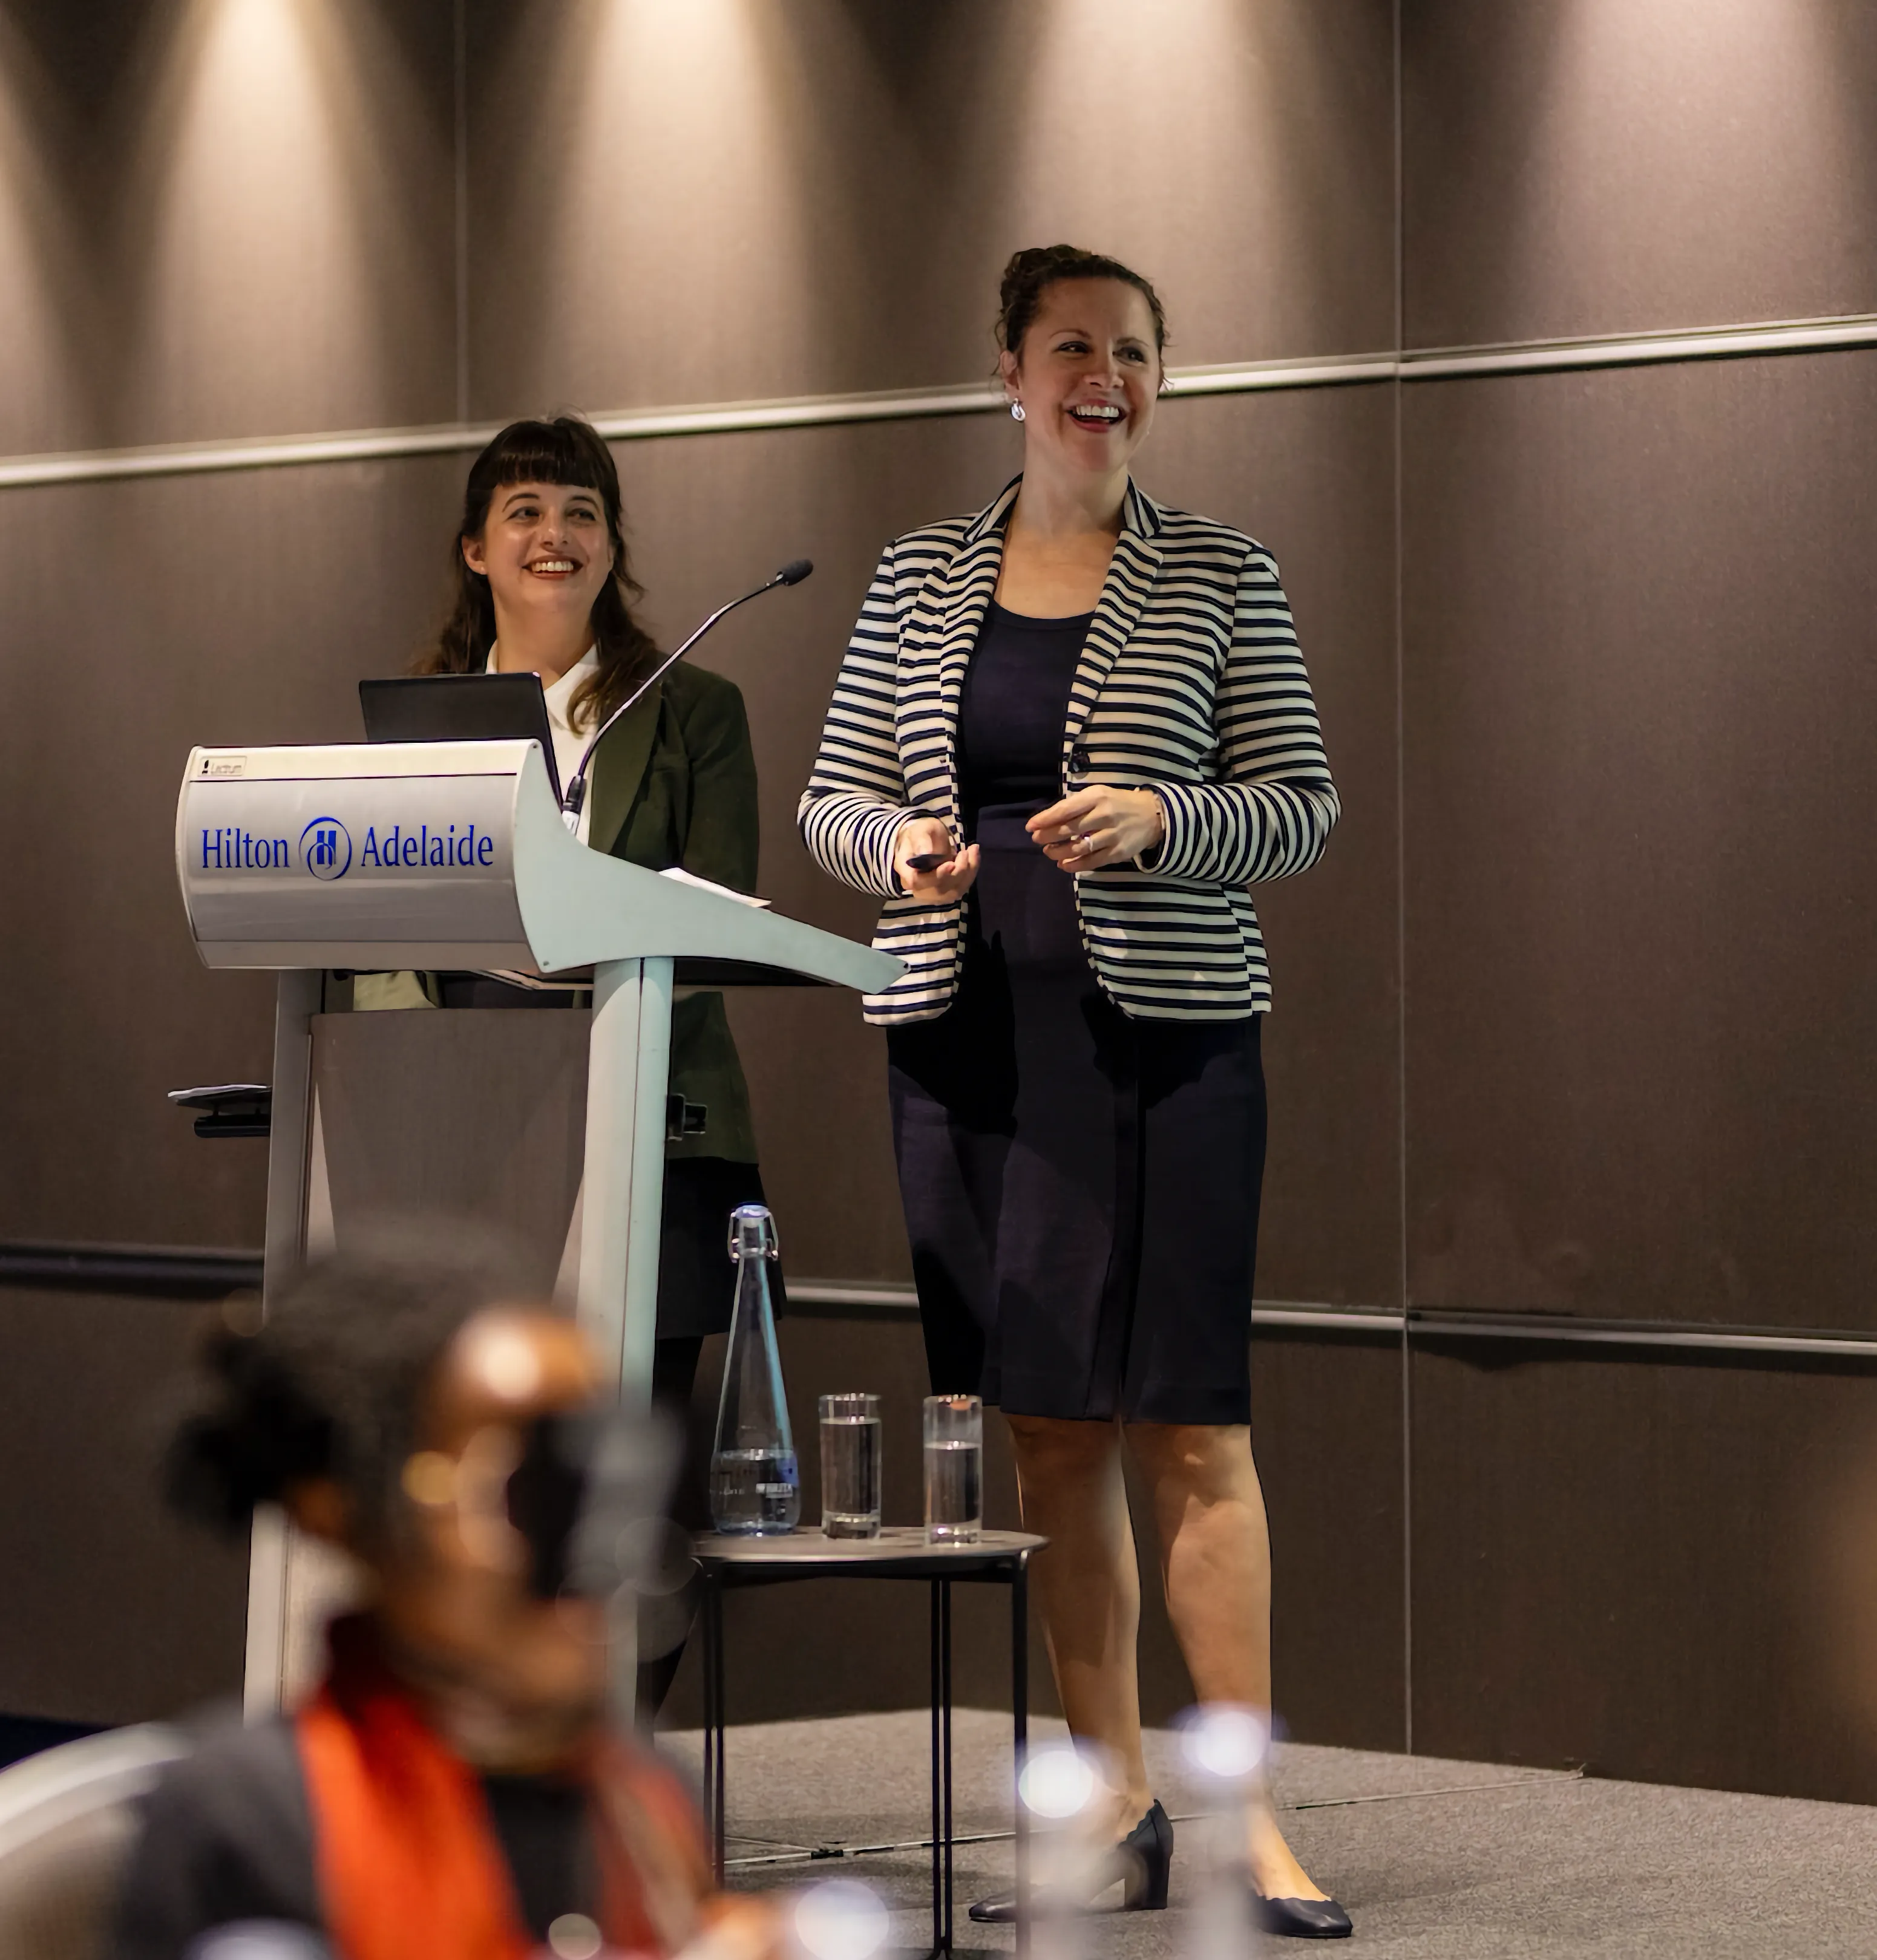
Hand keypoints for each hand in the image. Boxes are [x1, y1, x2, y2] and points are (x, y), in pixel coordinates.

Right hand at [893, 815, 979, 899]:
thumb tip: (926, 853)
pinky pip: (962, 888)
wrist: (925, 840)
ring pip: (954, 891)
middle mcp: (917, 887)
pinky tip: (973, 856)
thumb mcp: (919, 830)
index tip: (951, 863)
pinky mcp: (946, 892)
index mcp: (905, 871)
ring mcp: (932, 893)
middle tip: (965, 852)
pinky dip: (971, 873)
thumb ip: (921, 840)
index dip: (936, 876)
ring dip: (968, 872)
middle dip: (957, 872)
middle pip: (939, 890)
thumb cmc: (920, 833)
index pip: (917, 881)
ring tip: (972, 850)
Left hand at [1027, 785, 1164, 871]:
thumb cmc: (1117, 803)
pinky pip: (1092, 862)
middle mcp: (1104, 815)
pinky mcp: (1118, 852)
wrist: (1153, 815)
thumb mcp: (1098, 795)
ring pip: (1079, 847)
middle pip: (1070, 829)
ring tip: (1049, 852)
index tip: (1031, 827)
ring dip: (1059, 852)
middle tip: (1038, 840)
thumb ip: (1076, 805)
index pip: (1065, 810)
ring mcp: (1112, 835)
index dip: (1045, 819)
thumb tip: (1048, 819)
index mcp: (1097, 797)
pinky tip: (1064, 864)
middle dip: (1049, 836)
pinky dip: (1075, 865)